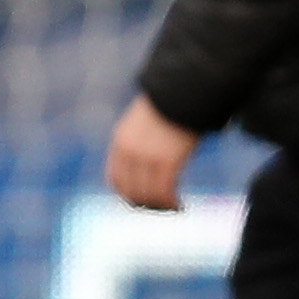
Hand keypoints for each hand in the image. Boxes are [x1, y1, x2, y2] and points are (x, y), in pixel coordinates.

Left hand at [105, 95, 200, 212]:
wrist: (182, 91)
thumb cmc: (170, 105)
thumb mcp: (145, 124)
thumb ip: (140, 143)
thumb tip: (148, 163)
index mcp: (120, 141)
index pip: (116, 179)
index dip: (128, 194)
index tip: (142, 200)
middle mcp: (129, 152)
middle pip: (131, 190)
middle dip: (145, 203)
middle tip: (160, 207)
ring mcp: (147, 157)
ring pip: (148, 193)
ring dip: (159, 205)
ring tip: (173, 207)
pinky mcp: (167, 161)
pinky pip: (164, 190)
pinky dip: (171, 202)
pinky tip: (180, 204)